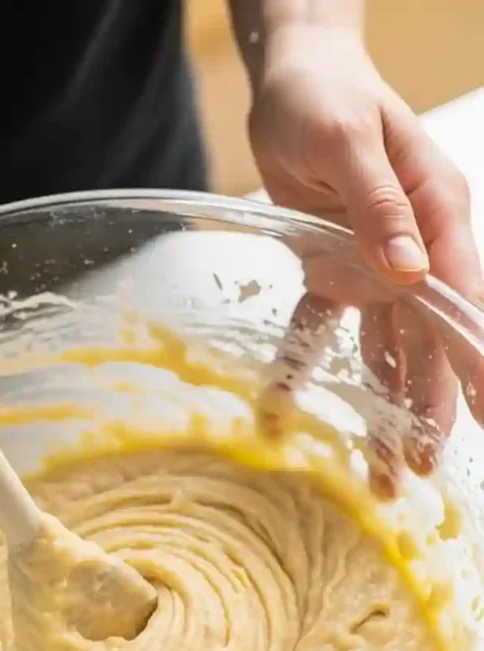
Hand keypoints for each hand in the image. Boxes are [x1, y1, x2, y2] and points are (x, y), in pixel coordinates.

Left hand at [248, 26, 483, 494]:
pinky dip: (301, 366)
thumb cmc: (326, 99)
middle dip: (430, 405)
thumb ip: (378, 206)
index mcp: (437, 214)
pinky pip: (317, 327)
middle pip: (428, 340)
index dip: (476, 358)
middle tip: (424, 467)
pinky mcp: (331, 270)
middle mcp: (413, 250)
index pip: (464, 296)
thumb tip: (408, 271)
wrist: (291, 84)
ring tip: (381, 468)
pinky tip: (283, 411)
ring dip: (382, 407)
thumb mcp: (350, 141)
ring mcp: (373, 266)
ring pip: (384, 349)